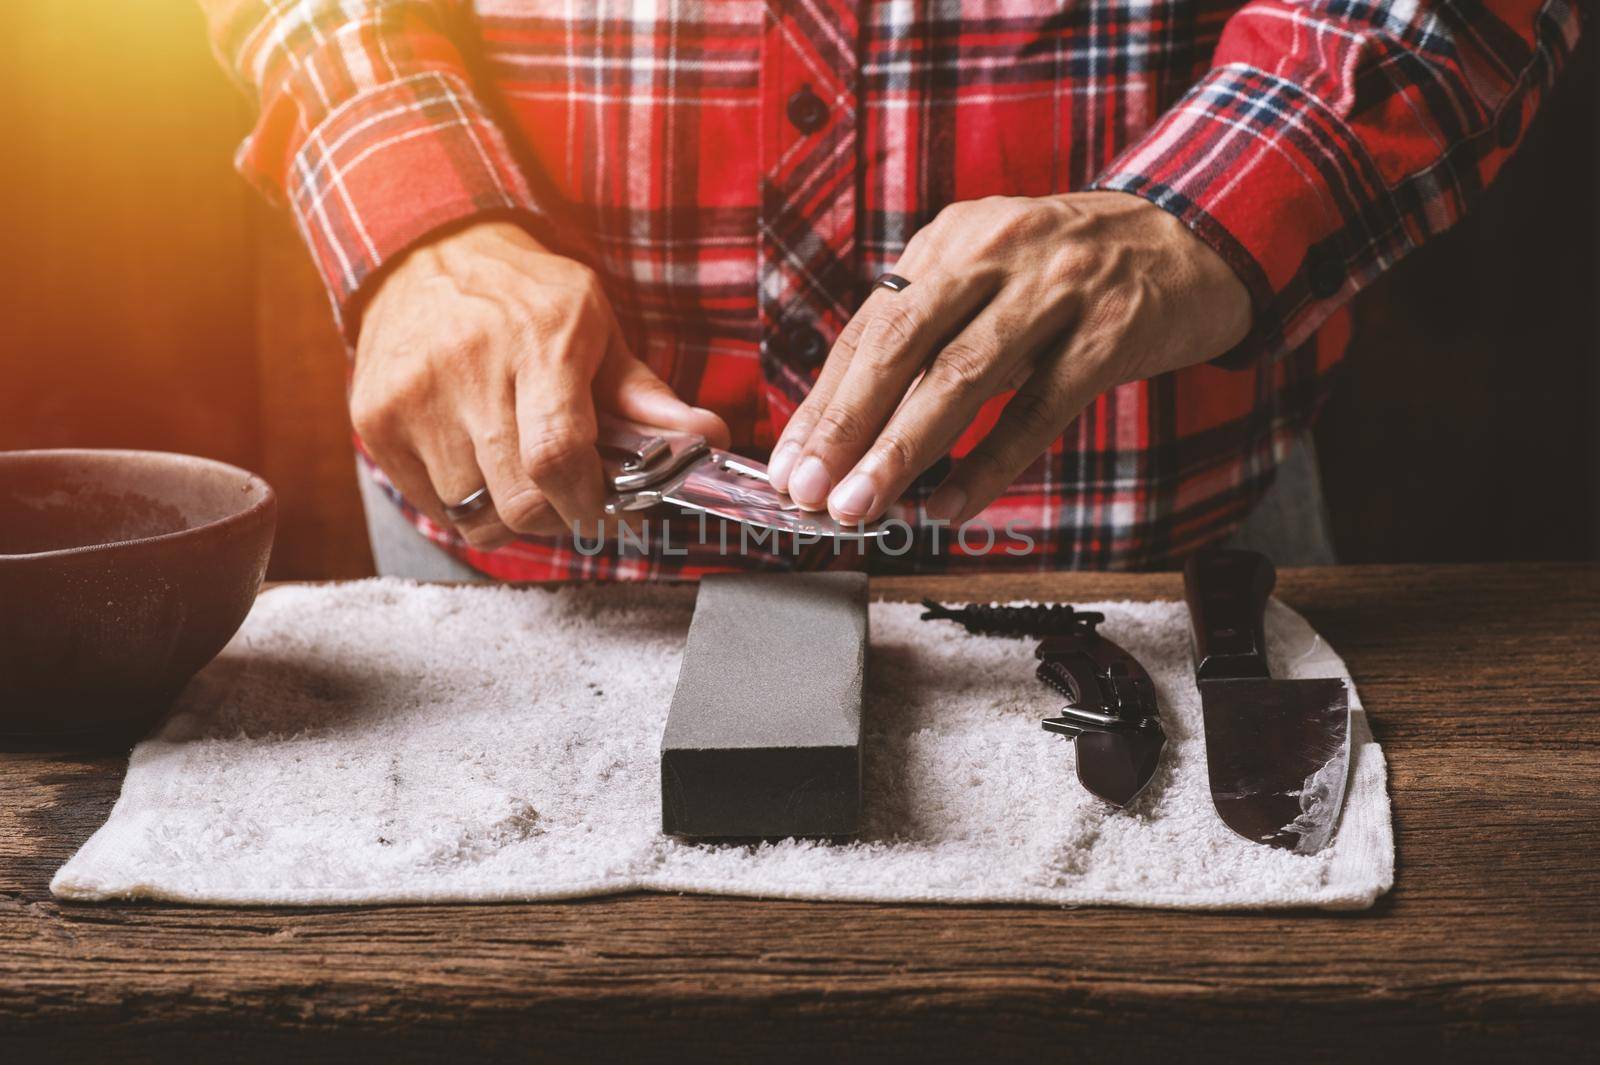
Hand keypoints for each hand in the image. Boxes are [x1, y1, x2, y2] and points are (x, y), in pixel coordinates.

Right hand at [352, 220, 728, 548]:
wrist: (424, 255)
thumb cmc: (524, 298)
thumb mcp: (595, 325)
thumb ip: (646, 395)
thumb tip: (707, 440)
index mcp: (538, 341)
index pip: (559, 456)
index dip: (590, 503)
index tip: (608, 505)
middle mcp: (467, 370)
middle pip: (520, 502)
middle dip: (560, 517)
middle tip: (572, 496)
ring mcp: (412, 400)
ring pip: (476, 515)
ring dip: (512, 513)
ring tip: (523, 472)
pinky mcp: (376, 423)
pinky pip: (435, 508)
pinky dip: (468, 503)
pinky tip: (479, 460)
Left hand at [765, 192, 1251, 524]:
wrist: (1193, 236)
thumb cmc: (1073, 273)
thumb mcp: (990, 277)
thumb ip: (928, 335)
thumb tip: (850, 426)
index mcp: (950, 243)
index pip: (869, 330)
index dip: (824, 403)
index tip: (790, 465)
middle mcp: (994, 253)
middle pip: (901, 346)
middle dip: (847, 426)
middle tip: (810, 492)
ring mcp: (1056, 289)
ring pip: (961, 375)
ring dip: (903, 450)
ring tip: (862, 505)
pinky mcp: (1111, 330)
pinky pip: (1039, 408)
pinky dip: (991, 462)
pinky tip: (952, 504)